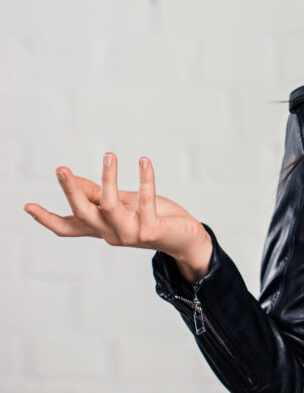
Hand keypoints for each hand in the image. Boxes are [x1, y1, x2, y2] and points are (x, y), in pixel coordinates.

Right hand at [23, 152, 210, 270]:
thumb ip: (100, 195)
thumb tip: (74, 180)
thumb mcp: (125, 204)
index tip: (27, 206)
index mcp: (102, 228)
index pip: (69, 227)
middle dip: (70, 191)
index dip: (48, 219)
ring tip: (110, 155)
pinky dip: (145, 178)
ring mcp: (130, 234)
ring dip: (108, 178)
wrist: (186, 238)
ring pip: (109, 205)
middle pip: (83, 214)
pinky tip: (144, 161)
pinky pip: (145, 200)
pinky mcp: (151, 230)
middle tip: (60, 169)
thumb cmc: (155, 217)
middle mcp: (112, 234)